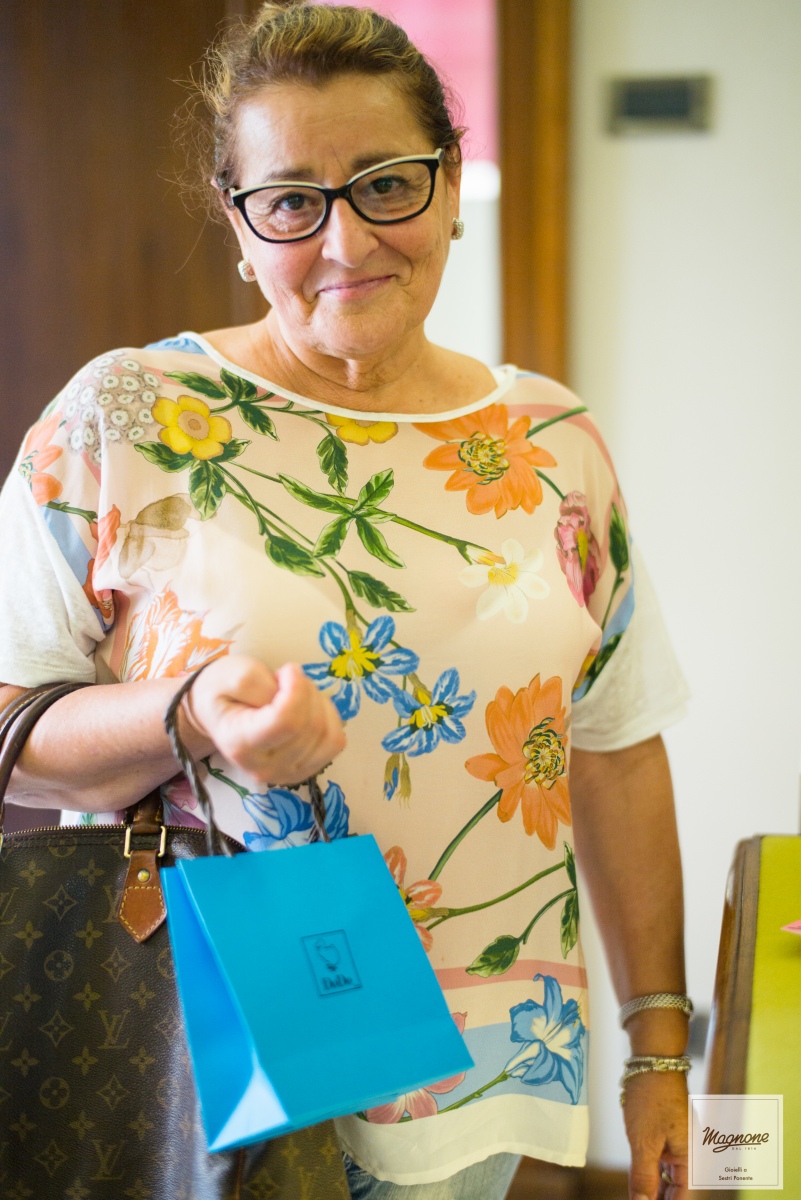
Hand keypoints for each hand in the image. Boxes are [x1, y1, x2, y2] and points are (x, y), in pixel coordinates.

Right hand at [185, 655, 345, 784]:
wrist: (221, 714)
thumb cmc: (223, 692)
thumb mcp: (230, 674)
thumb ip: (254, 681)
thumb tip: (290, 690)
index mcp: (240, 743)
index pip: (286, 721)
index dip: (297, 689)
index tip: (288, 670)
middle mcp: (264, 768)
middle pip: (310, 726)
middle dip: (306, 691)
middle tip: (287, 680)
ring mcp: (287, 774)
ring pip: (327, 734)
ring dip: (318, 703)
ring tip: (295, 693)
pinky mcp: (306, 770)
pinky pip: (335, 742)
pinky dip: (329, 718)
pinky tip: (308, 708)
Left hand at [623, 1071, 688, 1199]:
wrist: (652, 1059)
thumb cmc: (651, 1097)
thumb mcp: (644, 1141)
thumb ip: (644, 1175)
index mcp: (688, 1156)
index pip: (681, 1195)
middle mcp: (686, 1149)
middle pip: (676, 1186)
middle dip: (660, 1198)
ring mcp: (676, 1138)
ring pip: (666, 1172)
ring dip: (654, 1187)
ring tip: (639, 1198)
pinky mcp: (665, 1127)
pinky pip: (660, 1156)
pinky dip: (651, 1169)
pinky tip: (640, 1178)